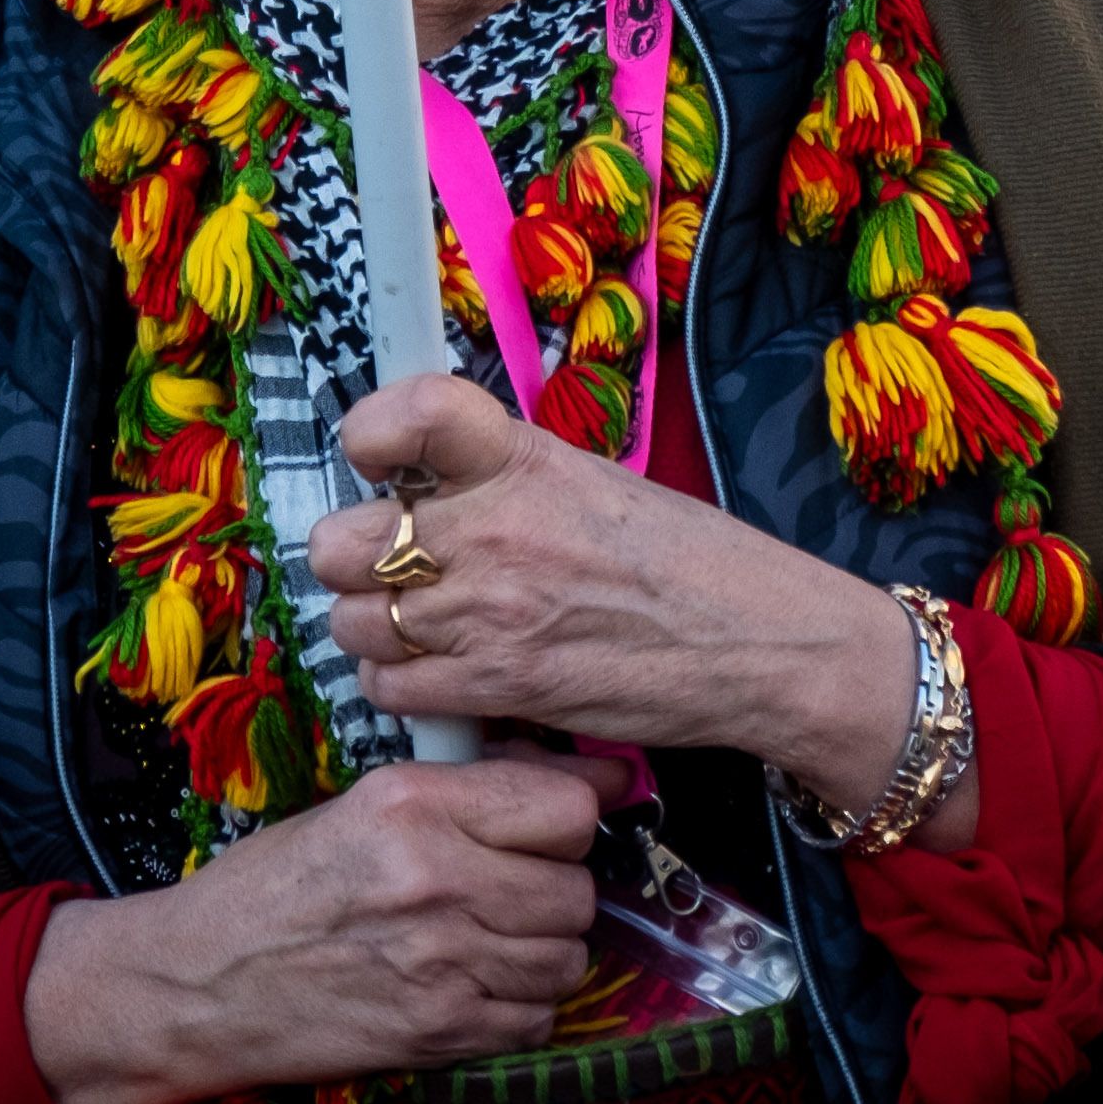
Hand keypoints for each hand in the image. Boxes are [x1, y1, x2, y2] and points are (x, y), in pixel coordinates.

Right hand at [21, 751, 624, 1103]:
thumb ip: (470, 790)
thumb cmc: (279, 886)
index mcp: (412, 804)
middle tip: (513, 889)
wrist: (202, 984)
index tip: (554, 828)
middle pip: (577, 889)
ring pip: (567, 957)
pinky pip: (537, 1019)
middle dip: (556, 889)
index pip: (567, 810)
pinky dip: (520, 1008)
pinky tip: (475, 986)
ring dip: (543, 952)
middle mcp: (435, 878)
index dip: (570, 817)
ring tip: (492, 940)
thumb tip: (591, 778)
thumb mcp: (364, 806)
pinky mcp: (439, 1031)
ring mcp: (441, 961)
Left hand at [310, 376, 970, 850]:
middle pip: (342, 542)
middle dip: (352, 558)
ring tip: (421, 628)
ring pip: (354, 623)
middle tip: (390, 566)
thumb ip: (503, 477)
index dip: (369, 436)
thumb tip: (420, 482)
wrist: (761, 643)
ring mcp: (492, 612)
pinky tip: (441, 674)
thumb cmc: (687, 561)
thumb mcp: (593, 482)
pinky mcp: (500, 687)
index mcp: (523, 457)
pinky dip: (401, 687)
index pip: (406, 414)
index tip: (375, 458)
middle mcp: (497, 527)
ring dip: (374, 630)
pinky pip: (390, 689)